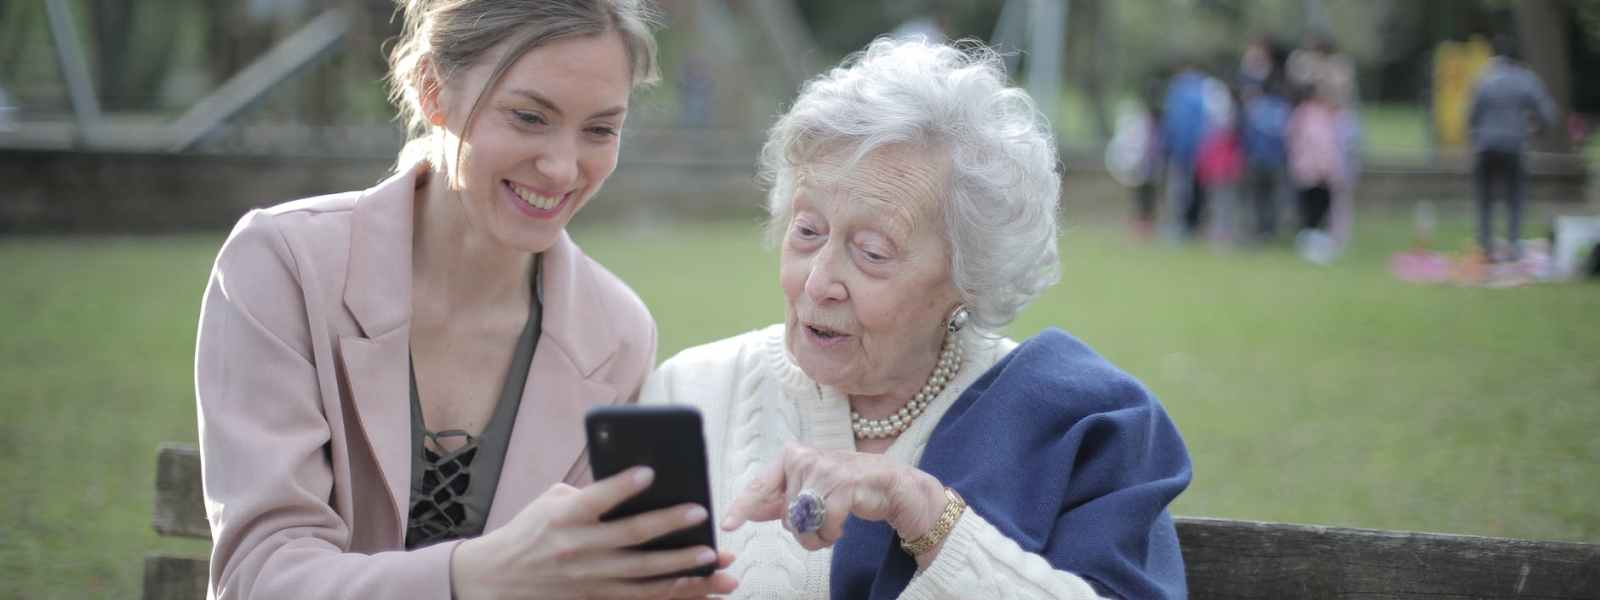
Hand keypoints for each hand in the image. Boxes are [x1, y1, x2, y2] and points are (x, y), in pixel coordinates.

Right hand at [451, 466, 738, 599]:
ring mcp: (587, 577)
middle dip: (669, 525)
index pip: (596, 498)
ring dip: (679, 565)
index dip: (622, 485)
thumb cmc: (529, 531)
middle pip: (630, 536)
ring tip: (709, 555)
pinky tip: (690, 584)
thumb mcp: (550, 502)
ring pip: (642, 573)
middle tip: (701, 513)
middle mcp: (577, 547)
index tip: (649, 472)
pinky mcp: (593, 597)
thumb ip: (588, 494)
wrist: (496, 579)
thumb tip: (631, 486)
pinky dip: (666, 591)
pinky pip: (636, 597)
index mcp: (564, 516)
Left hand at [720, 443, 946, 555]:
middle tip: (821, 521)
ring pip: (804, 523)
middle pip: (786, 514)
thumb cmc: (846, 487)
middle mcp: (804, 458)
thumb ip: (779, 499)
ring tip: (832, 525)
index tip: (727, 525)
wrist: (889, 484)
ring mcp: (824, 469)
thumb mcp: (809, 490)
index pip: (760, 486)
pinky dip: (832, 534)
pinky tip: (842, 525)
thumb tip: (748, 510)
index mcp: (791, 456)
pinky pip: (825, 525)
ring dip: (818, 535)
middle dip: (803, 529)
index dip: (742, 507)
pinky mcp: (844, 484)